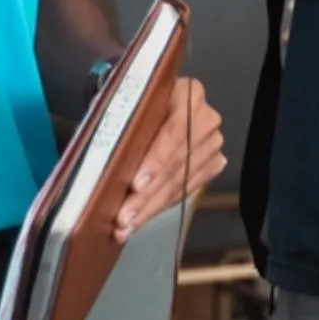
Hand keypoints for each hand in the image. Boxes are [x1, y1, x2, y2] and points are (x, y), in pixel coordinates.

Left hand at [114, 77, 224, 242]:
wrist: (160, 96)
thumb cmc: (137, 96)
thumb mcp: (130, 96)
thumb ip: (125, 116)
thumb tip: (105, 152)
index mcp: (189, 94)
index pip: (174, 132)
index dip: (155, 160)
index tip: (136, 185)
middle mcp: (207, 119)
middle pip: (177, 163)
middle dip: (148, 194)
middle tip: (124, 218)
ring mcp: (213, 145)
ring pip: (181, 182)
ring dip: (152, 206)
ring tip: (127, 225)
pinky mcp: (213, 165)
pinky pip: (187, 190)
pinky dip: (162, 205)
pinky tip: (143, 218)